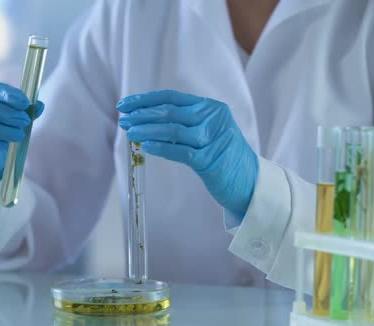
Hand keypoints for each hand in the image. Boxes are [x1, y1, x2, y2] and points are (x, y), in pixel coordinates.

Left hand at [117, 90, 258, 218]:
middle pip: (170, 112)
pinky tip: (145, 147)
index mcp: (211, 107)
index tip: (125, 104)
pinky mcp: (210, 160)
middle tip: (123, 119)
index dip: (145, 100)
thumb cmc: (223, 157)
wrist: (250, 181)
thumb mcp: (207, 132)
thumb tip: (145, 120)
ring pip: (172, 130)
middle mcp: (213, 118)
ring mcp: (212, 139)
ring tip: (129, 132)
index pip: (171, 97)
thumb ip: (183, 123)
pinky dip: (161, 148)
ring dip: (146, 130)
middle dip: (142, 115)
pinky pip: (180, 151)